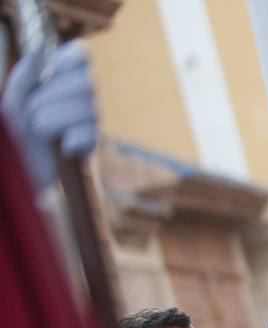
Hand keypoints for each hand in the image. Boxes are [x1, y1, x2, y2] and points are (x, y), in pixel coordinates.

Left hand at [1, 43, 97, 189]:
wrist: (15, 172)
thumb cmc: (9, 136)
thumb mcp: (11, 102)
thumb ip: (25, 75)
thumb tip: (40, 48)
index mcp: (55, 80)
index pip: (82, 55)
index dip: (72, 60)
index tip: (53, 70)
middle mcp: (75, 96)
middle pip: (88, 83)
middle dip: (52, 99)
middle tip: (32, 113)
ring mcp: (85, 120)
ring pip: (90, 108)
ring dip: (54, 120)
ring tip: (40, 133)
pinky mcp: (89, 143)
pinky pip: (91, 133)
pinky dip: (71, 141)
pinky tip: (61, 148)